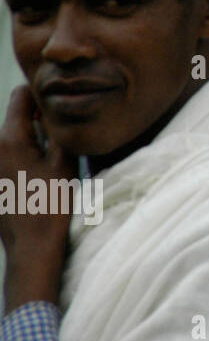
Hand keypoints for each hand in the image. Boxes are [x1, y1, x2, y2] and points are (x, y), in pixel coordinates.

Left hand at [0, 86, 75, 310]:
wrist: (31, 246)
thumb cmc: (50, 204)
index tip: (63, 102)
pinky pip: (11, 153)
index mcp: (10, 138)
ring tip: (58, 151)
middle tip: (66, 128)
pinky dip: (28, 152)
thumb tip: (59, 109)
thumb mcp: (64, 162)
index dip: (43, 94)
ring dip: (35, 136)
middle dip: (40, 117)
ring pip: (16, 135)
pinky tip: (44, 170)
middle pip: (17, 115)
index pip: (21, 96)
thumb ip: (59, 130)